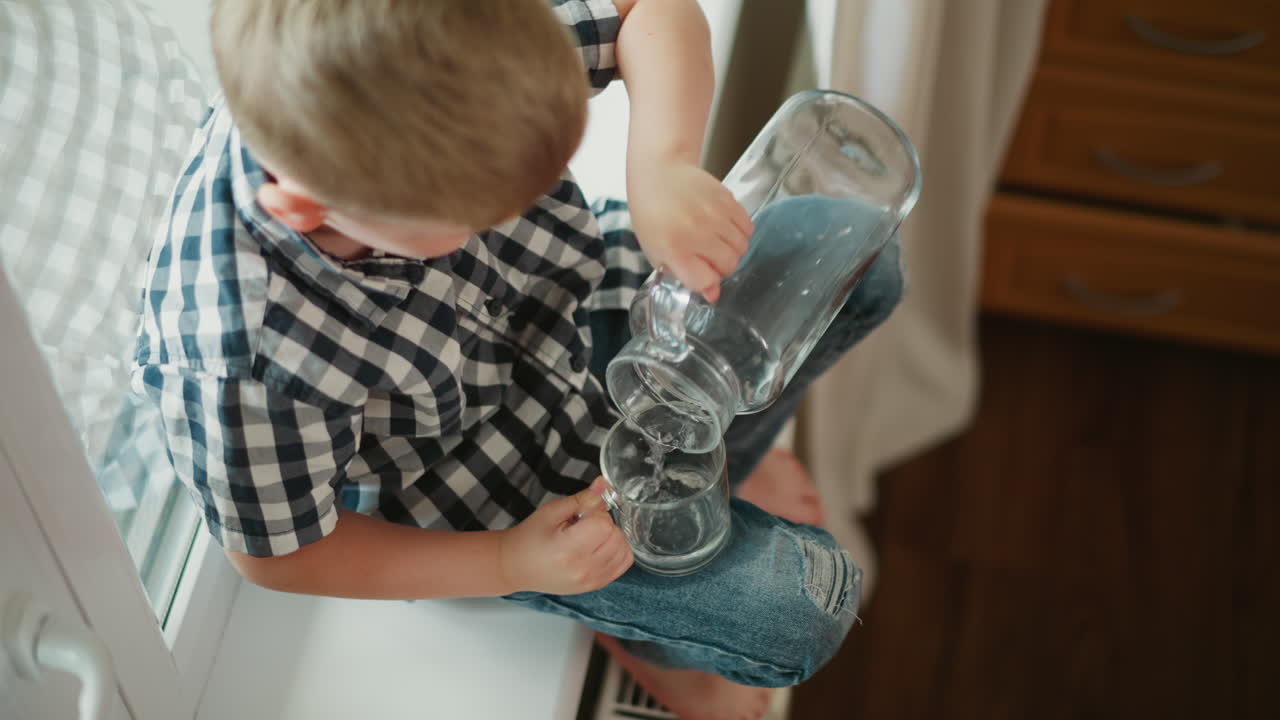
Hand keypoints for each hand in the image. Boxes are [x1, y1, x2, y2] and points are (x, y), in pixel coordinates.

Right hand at [497, 478, 633, 594]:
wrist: (516, 566)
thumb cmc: (529, 538)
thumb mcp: (551, 511)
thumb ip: (581, 498)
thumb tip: (603, 484)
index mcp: (567, 550)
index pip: (604, 526)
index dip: (597, 514)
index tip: (582, 514)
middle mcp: (582, 569)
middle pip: (616, 538)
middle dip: (605, 524)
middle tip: (585, 524)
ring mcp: (590, 581)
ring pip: (624, 551)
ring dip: (613, 538)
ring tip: (591, 536)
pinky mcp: (595, 585)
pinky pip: (622, 565)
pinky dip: (617, 551)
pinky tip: (600, 546)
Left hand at [628, 161, 752, 301]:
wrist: (660, 172)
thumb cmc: (653, 214)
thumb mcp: (657, 251)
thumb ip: (684, 274)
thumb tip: (713, 294)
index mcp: (674, 248)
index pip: (705, 280)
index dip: (705, 282)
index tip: (700, 273)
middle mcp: (696, 232)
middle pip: (728, 265)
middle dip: (721, 266)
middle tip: (707, 256)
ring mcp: (714, 214)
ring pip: (741, 248)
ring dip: (731, 250)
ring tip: (714, 240)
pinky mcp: (728, 200)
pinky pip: (747, 228)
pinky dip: (739, 233)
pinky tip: (723, 227)